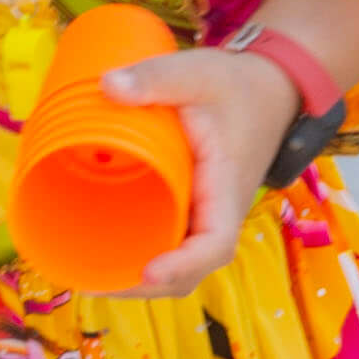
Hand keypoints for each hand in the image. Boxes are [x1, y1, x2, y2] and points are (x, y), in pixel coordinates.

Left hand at [99, 46, 301, 298]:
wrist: (270, 89)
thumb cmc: (236, 85)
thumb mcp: (199, 73)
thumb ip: (157, 77)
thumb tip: (107, 85)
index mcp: (225, 186)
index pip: (216, 242)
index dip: (184, 264)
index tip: (148, 273)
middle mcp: (218, 211)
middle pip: (191, 269)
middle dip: (145, 285)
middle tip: (92, 280)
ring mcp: (206, 214)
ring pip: (180, 263)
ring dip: (139, 278)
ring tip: (87, 275)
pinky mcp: (193, 208)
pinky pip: (173, 244)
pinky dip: (142, 256)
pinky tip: (102, 254)